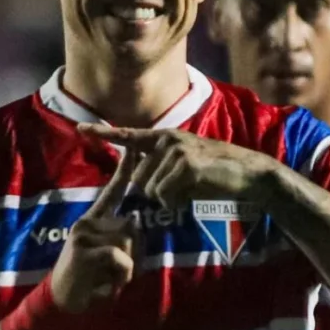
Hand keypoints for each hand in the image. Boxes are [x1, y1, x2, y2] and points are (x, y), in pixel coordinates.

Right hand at [50, 137, 145, 312]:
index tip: (132, 148)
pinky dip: (120, 275)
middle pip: (131, 228)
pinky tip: (104, 283)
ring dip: (126, 268)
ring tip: (106, 278)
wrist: (61, 301)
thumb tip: (133, 219)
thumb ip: (122, 239)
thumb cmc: (88, 281)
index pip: (112, 192)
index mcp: (93, 221)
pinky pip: (120, 258)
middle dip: (132, 254)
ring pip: (128, 244)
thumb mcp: (108, 257)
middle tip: (113, 272)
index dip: (124, 171)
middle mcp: (87, 222)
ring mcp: (84, 234)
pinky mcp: (83, 249)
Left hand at [77, 124, 281, 213]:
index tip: (80, 127)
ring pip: (151, 189)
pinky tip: (194, 193)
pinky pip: (165, 194)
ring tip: (191, 190)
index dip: (103, 133)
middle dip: (157, 194)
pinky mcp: (186, 164)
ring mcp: (176, 149)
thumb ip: (163, 171)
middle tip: (183, 191)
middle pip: (140, 178)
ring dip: (169, 199)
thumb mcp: (186, 170)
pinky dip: (177, 201)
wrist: (249, 174)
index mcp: (165, 139)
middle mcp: (167, 140)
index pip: (129, 136)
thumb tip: (143, 187)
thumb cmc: (218, 176)